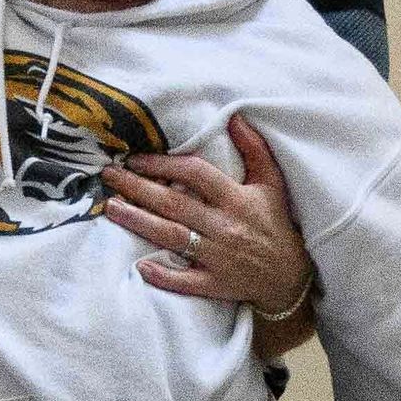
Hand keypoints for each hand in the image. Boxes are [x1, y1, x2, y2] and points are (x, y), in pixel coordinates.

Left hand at [104, 114, 311, 320]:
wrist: (291, 276)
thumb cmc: (276, 224)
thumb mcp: (272, 182)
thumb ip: (255, 148)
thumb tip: (235, 118)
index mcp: (236, 199)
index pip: (196, 174)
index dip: (165, 164)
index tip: (137, 159)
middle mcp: (224, 226)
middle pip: (175, 204)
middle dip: (138, 189)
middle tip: (110, 177)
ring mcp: (219, 257)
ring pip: (173, 237)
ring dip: (140, 223)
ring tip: (112, 209)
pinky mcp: (216, 283)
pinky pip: (186, 281)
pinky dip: (164, 275)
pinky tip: (140, 266)